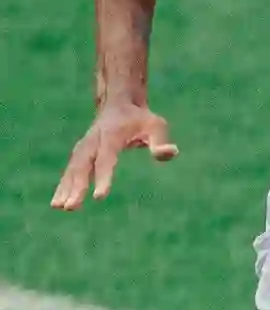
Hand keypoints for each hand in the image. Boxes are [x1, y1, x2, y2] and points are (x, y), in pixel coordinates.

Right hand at [52, 102, 177, 208]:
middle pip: (82, 165)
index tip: (98, 197)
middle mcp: (92, 141)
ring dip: (65, 188)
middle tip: (71, 207)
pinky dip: (64, 185)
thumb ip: (160, 141)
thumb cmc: (140, 118)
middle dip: (77, 187)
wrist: (119, 102)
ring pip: (72, 168)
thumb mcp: (156, 125)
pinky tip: (58, 202)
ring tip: (59, 207)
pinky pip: (70, 170)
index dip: (102, 177)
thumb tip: (171, 153)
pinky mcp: (81, 152)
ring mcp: (84, 146)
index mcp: (110, 136)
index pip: (105, 159)